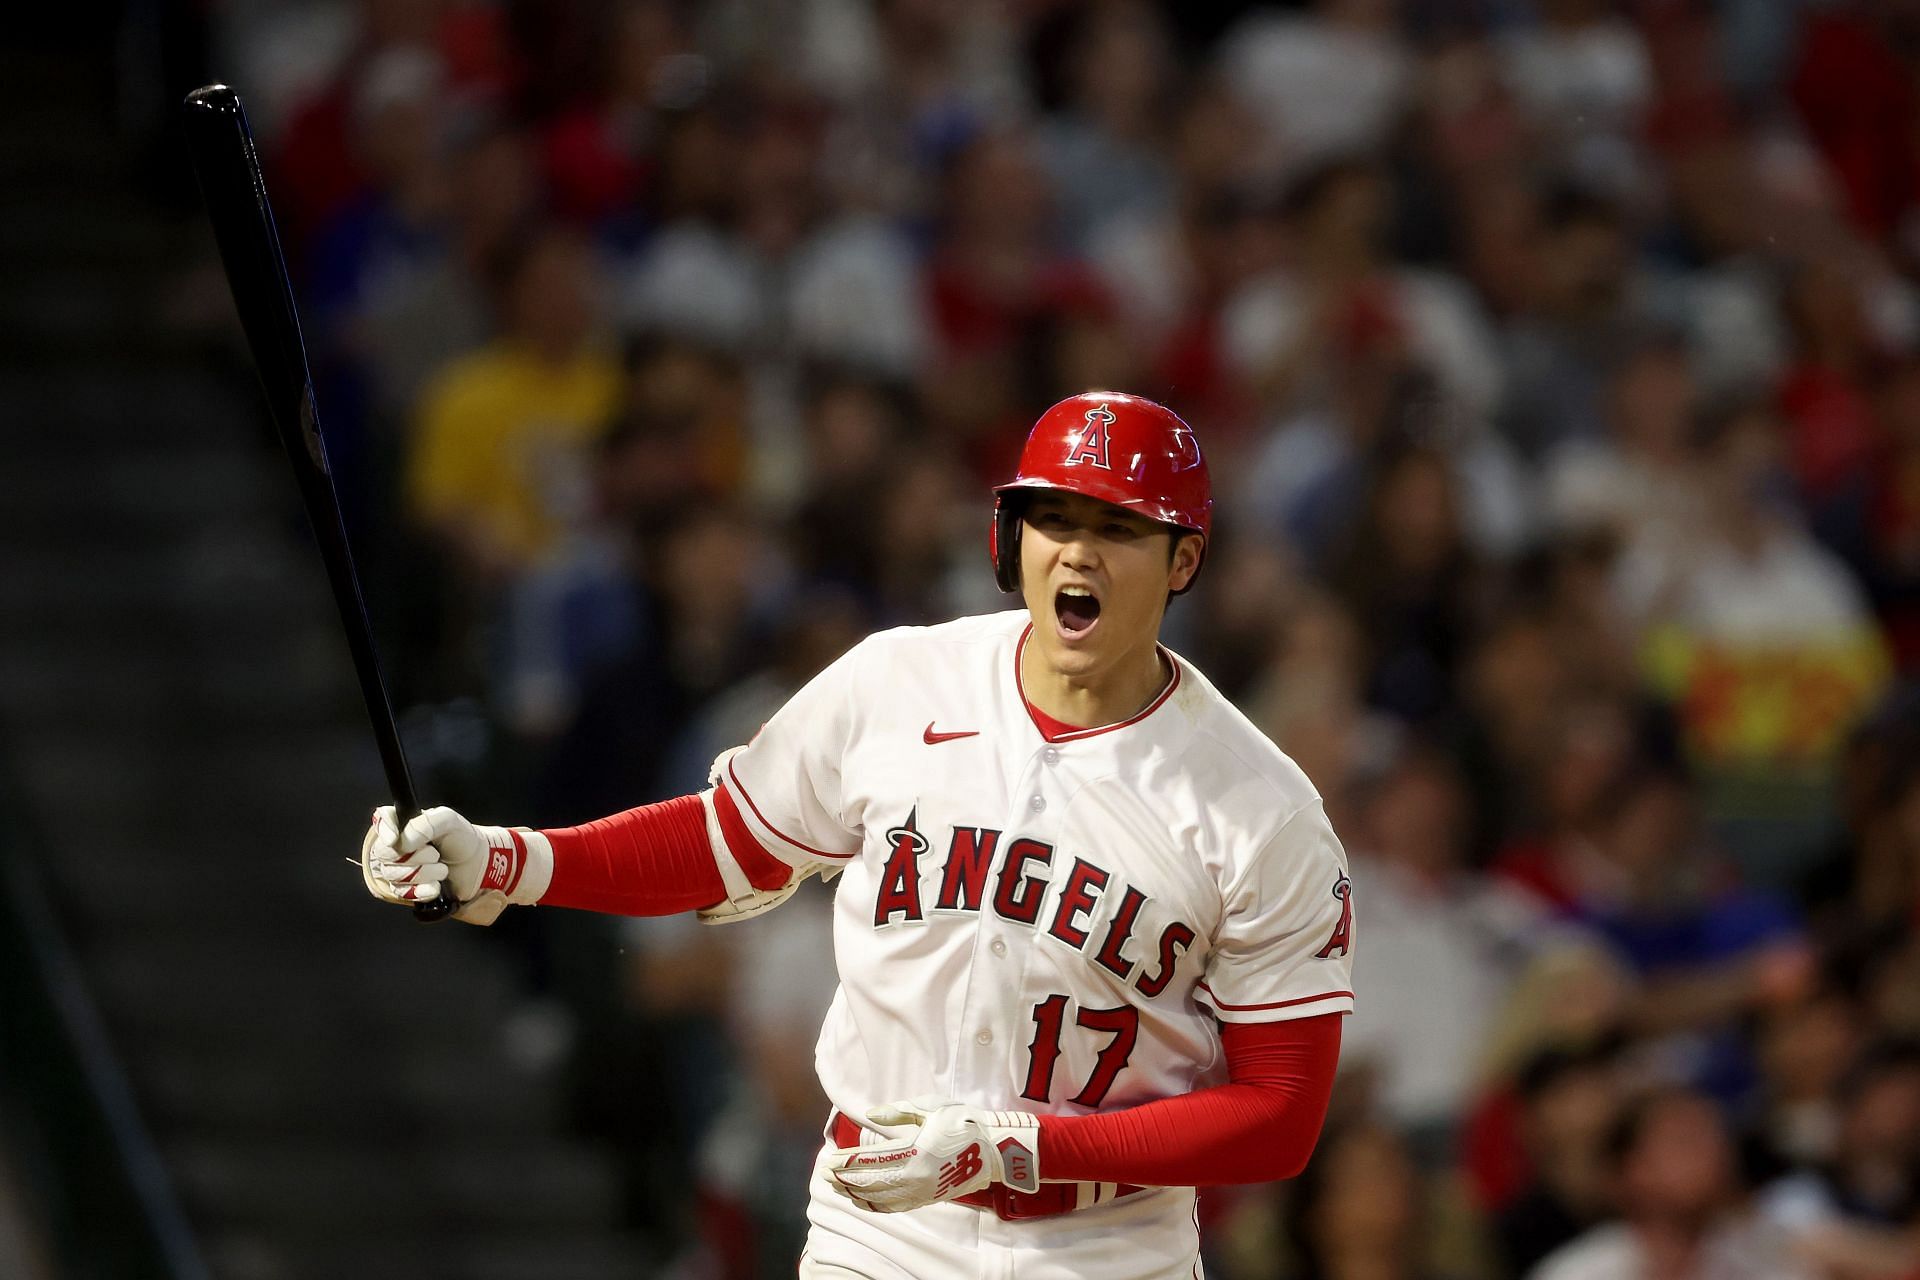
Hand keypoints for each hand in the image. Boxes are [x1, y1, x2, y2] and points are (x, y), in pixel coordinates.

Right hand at [359, 804, 546, 924]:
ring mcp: (399, 870)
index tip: (396, 839)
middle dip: (415, 857)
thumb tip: (401, 843)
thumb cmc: (463, 839)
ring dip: (424, 873)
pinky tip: (437, 887)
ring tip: (442, 868)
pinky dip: (423, 890)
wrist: (480, 866)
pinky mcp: (407, 890)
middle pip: (385, 854)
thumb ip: (425, 825)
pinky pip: (404, 893)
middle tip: (435, 854)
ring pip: (394, 876)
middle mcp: (396, 846)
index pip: (381, 820)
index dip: (385, 830)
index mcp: (403, 823)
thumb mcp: (448, 821)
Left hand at [820, 1098, 1039, 1213]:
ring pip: (880, 1198)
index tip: (829, 1160)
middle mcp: (915, 1177)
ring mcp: (922, 1191)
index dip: (847, 1162)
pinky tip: (862, 1200)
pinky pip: (895, 1207)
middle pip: (870, 1183)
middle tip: (825, 1174)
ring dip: (855, 1193)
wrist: (995, 1149)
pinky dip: (874, 1205)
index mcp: (914, 1152)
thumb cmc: (964, 1122)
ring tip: (838, 1187)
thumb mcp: (931, 1108)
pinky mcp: (928, 1198)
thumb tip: (870, 1115)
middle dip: (845, 1179)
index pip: (870, 1161)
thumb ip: (898, 1113)